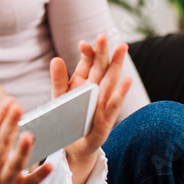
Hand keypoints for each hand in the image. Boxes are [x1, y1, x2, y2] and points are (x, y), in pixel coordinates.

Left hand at [49, 35, 132, 181]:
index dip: (88, 52)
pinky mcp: (106, 122)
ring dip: (117, 65)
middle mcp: (96, 90)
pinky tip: (127, 81)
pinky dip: (119, 94)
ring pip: (111, 81)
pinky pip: (113, 106)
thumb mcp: (59, 97)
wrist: (72, 147)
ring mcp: (103, 104)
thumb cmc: (67, 119)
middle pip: (102, 67)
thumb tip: (56, 58)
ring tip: (122, 48)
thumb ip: (58, 79)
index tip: (82, 44)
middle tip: (104, 36)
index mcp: (84, 82)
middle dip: (104, 52)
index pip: (89, 62)